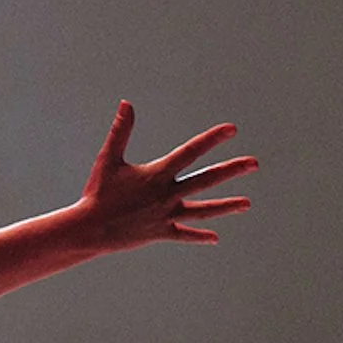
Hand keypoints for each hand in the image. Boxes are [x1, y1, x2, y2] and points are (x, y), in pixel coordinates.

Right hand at [76, 101, 255, 248]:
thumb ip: (121, 131)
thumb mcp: (108, 160)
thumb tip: (126, 103)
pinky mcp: (160, 232)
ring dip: (226, 206)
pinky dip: (198, 236)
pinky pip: (183, 234)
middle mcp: (167, 194)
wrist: (89, 229)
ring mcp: (166, 215)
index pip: (190, 152)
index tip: (231, 130)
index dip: (212, 139)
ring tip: (247, 204)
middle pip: (206, 180)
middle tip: (254, 164)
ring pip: (203, 210)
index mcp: (157, 174)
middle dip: (231, 170)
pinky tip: (214, 238)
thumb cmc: (96, 192)